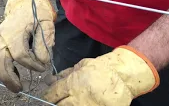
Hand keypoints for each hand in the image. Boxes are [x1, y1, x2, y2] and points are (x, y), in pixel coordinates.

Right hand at [0, 0, 55, 92]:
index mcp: (15, 30)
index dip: (32, 64)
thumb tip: (42, 61)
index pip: (20, 54)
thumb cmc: (36, 10)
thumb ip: (44, 42)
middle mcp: (2, 35)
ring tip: (15, 86)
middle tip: (19, 88)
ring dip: (2, 75)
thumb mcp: (46, 23)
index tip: (43, 67)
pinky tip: (13, 75)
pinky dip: (2, 69)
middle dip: (8, 77)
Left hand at [42, 46, 159, 105]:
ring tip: (72, 101)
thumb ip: (65, 74)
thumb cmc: (101, 68)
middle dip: (55, 104)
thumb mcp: (80, 66)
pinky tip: (82, 104)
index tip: (46, 98)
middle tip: (57, 102)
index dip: (47, 97)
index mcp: (70, 85)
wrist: (122, 76)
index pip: (51, 94)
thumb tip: (50, 80)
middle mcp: (76, 99)